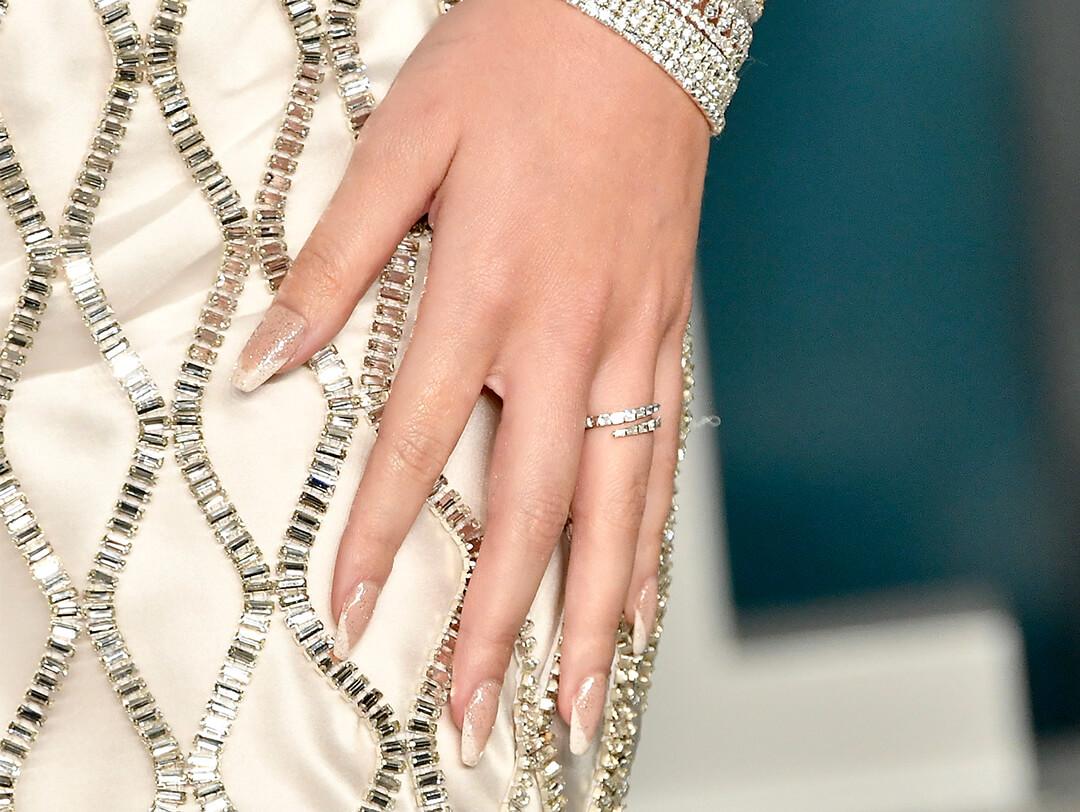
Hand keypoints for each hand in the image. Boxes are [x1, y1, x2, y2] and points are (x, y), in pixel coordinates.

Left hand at [233, 0, 707, 763]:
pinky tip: (635, 598)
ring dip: (591, 610)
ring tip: (573, 697)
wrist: (637, 17)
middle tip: (480, 714)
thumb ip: (336, 261)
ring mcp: (632, 338)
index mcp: (488, 286)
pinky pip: (665, 453)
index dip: (379, 535)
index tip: (353, 616)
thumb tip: (267, 357)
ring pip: (618, 500)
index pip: (420, 440)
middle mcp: (568, 332)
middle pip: (534, 504)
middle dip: (501, 621)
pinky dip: (651, 538)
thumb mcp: (402, 143)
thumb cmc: (516, 66)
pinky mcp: (669, 329)